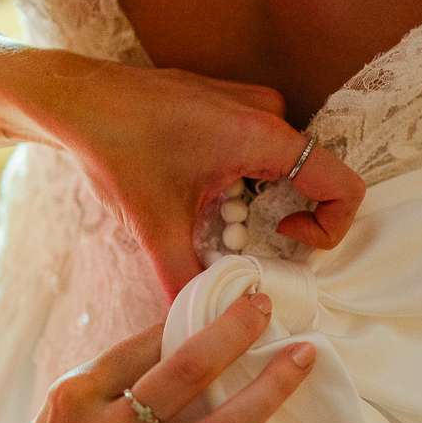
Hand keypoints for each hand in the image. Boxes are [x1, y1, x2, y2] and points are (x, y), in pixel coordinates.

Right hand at [0, 293, 334, 422]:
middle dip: (234, 332)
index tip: (236, 297)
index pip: (145, 343)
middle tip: (270, 307)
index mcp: (78, 399)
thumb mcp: (59, 418)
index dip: (196, 316)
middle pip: (184, 372)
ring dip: (269, 392)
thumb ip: (110, 383)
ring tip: (306, 360)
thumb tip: (172, 339)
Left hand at [55, 64, 365, 292]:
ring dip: (264, 196)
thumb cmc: (117, 147)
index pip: (343, 186)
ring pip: (287, 162)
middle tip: (244, 237)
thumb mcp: (154, 226)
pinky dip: (246, 174)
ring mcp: (249, 100)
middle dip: (289, 216)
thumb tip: (198, 323)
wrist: (78, 99)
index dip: (328, 228)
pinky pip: (262, 144)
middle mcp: (267, 112)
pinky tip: (201, 188)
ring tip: (217, 213)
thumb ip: (184, 279)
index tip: (282, 238)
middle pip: (314, 178)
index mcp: (263, 137)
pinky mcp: (230, 99)